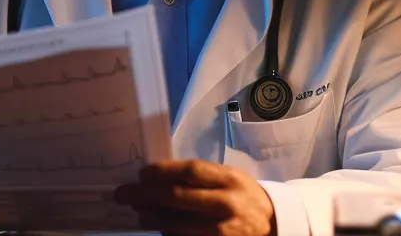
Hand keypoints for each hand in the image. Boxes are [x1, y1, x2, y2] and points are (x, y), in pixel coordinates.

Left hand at [114, 159, 275, 235]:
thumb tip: (158, 178)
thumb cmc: (245, 198)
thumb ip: (202, 178)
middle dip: (146, 195)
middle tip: (124, 194)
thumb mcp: (231, 180)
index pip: (190, 171)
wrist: (275, 226)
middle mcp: (227, 203)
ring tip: (138, 211)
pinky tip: (157, 227)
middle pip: (178, 196)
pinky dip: (169, 233)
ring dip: (153, 217)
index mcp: (230, 179)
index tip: (141, 174)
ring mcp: (224, 230)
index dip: (162, 171)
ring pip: (179, 224)